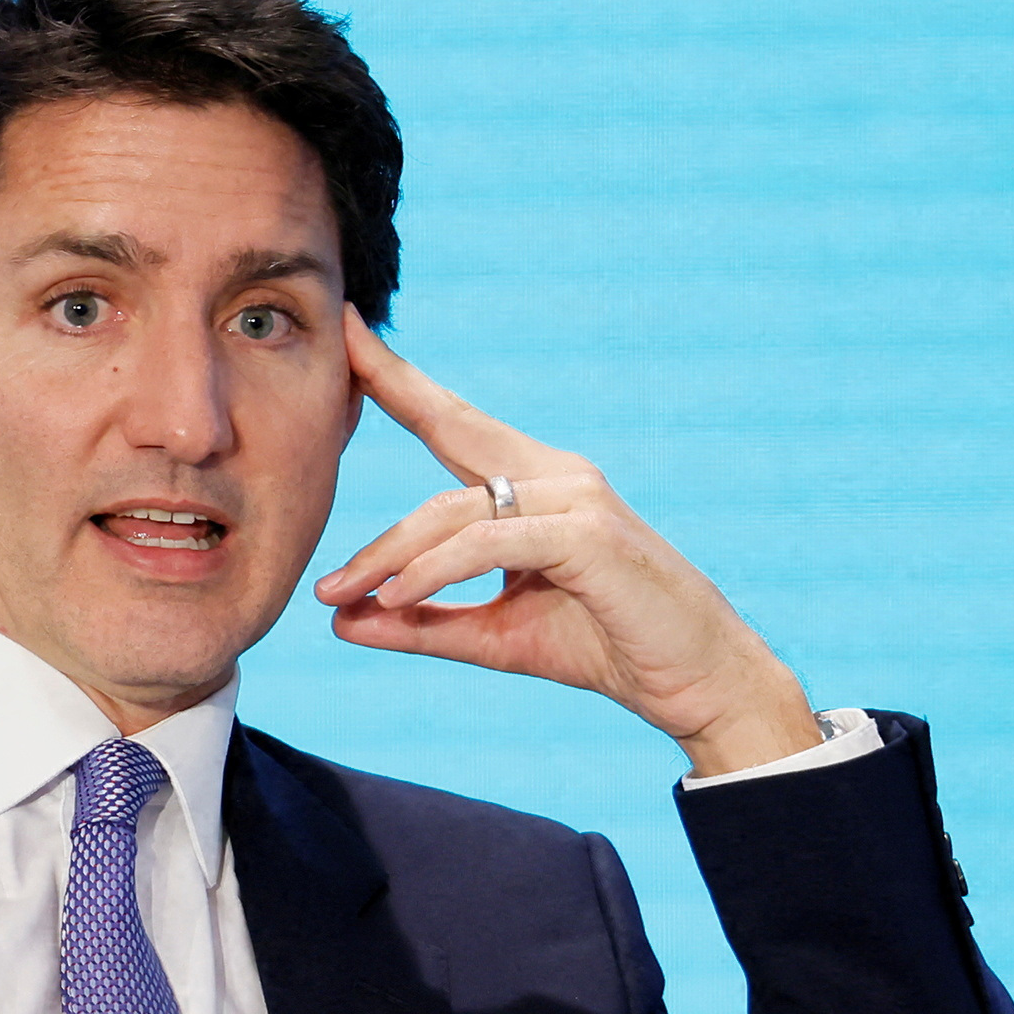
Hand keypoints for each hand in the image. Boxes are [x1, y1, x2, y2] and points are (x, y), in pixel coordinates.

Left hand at [311, 310, 827, 780]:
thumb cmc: (606, 647)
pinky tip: (397, 598)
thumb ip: (423, 623)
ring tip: (342, 599)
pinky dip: (437, 570)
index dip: (397, 374)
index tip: (343, 331)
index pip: (452, 419)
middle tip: (316, 530)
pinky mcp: (588, 535)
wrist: (697, 682)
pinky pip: (489, 542)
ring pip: (455, 510)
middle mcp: (557, 473)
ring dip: (392, 558)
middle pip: (445, 450)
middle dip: (380, 449)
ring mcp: (577, 497)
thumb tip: (341, 621)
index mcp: (537, 481)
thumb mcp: (496, 638)